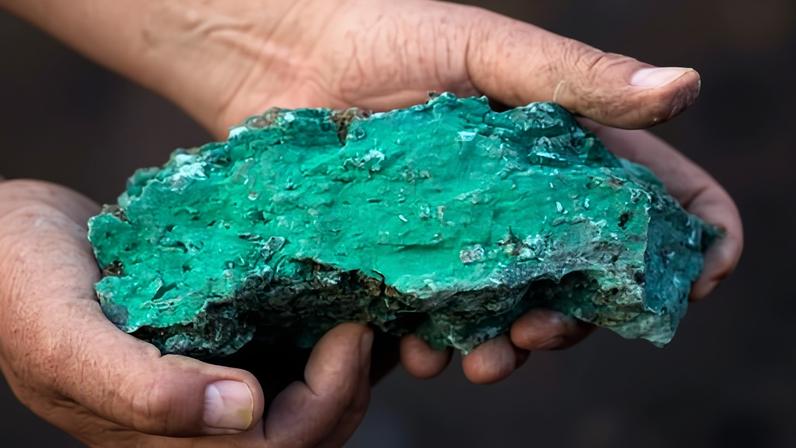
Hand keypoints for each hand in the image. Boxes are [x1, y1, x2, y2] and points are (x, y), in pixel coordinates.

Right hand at [0, 181, 372, 446]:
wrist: (8, 242)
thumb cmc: (23, 286)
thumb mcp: (64, 336)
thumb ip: (139, 388)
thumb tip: (242, 409)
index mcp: (162, 438)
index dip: (327, 400)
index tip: (350, 329)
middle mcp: (195, 423)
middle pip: (305, 434)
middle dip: (347, 384)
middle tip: (363, 316)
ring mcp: (210, 384)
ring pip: (304, 400)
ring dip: (343, 365)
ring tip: (359, 307)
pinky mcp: (217, 345)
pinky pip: (287, 356)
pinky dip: (320, 336)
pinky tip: (334, 298)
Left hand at [177, 0, 738, 383]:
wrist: (283, 58)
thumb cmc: (386, 35)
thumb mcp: (486, 50)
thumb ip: (577, 77)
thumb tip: (686, 89)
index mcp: (561, 148)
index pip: (654, 193)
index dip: (693, 236)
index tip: (704, 277)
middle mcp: (523, 201)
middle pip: (584, 278)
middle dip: (577, 320)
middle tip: (544, 333)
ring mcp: (467, 236)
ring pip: (515, 311)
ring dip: (510, 348)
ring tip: (481, 360)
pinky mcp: (409, 260)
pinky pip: (443, 318)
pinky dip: (443, 343)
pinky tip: (425, 350)